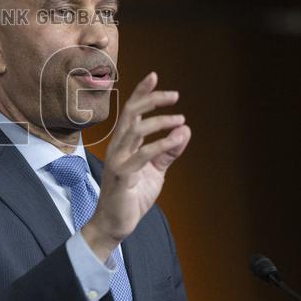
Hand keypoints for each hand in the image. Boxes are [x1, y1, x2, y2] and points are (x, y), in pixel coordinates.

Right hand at [81, 71, 190, 260]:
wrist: (116, 225)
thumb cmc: (132, 197)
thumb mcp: (156, 172)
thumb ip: (168, 152)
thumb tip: (184, 130)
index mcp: (124, 144)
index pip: (131, 111)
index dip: (141, 92)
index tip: (154, 76)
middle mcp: (117, 148)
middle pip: (130, 113)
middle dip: (150, 99)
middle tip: (174, 95)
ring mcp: (118, 160)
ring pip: (135, 129)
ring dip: (159, 121)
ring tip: (180, 118)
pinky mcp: (122, 175)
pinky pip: (142, 154)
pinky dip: (161, 144)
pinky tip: (176, 139)